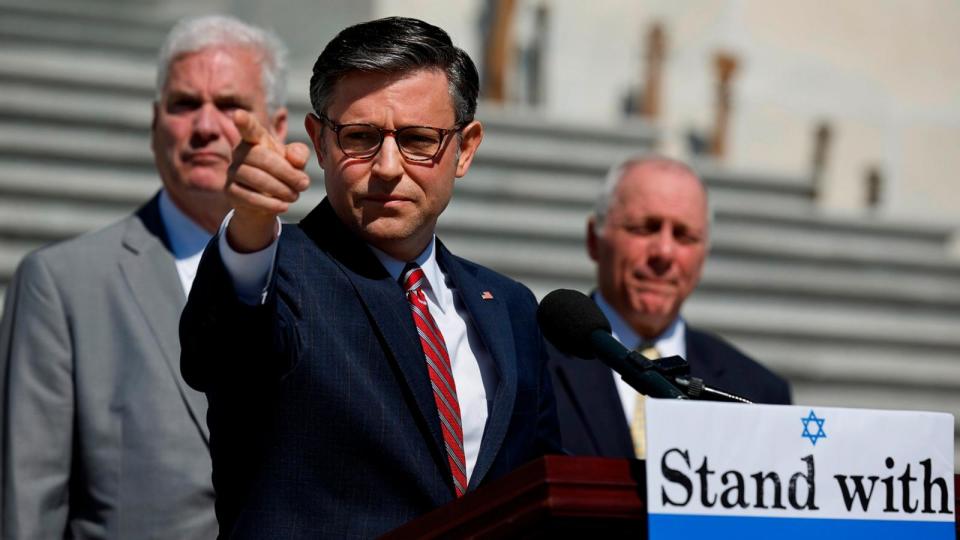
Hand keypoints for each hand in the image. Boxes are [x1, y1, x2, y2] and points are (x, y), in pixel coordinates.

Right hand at [225, 110, 310, 252]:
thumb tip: (296, 159)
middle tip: (304, 184)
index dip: (244, 121)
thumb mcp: (295, 161)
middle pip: (261, 157)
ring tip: (294, 196)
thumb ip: (299, 154)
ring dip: (281, 189)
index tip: (238, 115)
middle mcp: (240, 152)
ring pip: (255, 178)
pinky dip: (270, 204)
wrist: (267, 200)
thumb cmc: (282, 173)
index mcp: (256, 139)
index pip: (249, 127)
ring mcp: (232, 171)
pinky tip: (283, 206)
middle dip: (286, 172)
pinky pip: (249, 197)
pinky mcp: (230, 190)